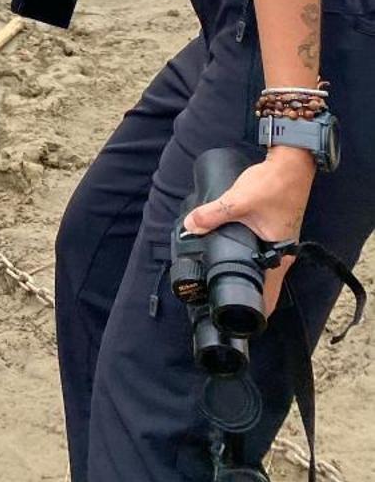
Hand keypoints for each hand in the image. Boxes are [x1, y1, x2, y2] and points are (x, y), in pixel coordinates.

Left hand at [182, 148, 316, 314]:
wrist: (292, 163)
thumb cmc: (274, 184)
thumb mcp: (239, 200)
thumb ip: (212, 214)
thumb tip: (190, 226)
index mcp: (280, 255)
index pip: (268, 293)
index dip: (255, 308)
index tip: (238, 318)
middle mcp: (283, 253)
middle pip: (265, 283)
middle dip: (247, 292)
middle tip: (223, 299)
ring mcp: (280, 242)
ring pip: (263, 267)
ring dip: (248, 274)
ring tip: (225, 280)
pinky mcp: (275, 231)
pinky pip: (262, 251)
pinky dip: (250, 256)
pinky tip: (235, 252)